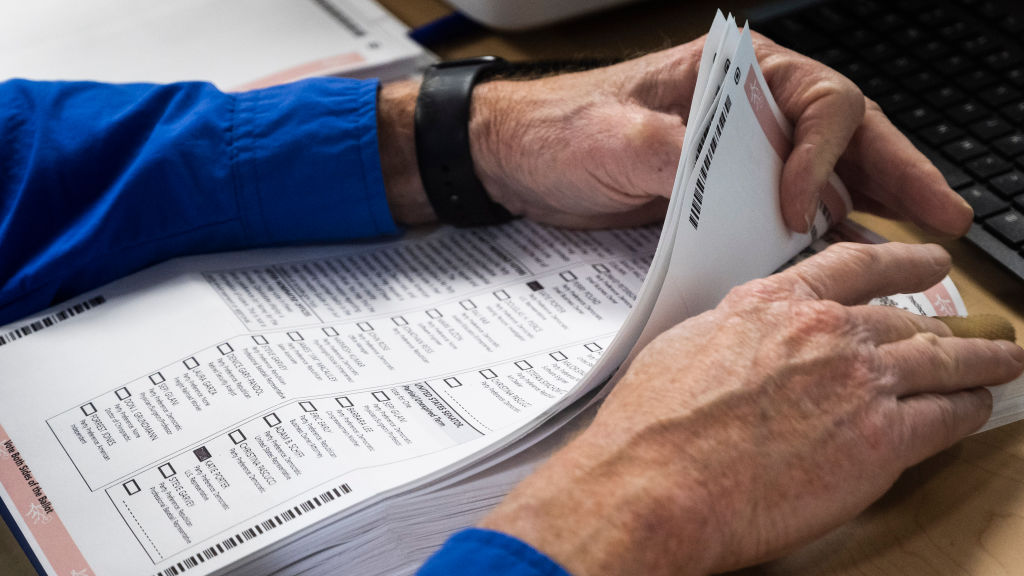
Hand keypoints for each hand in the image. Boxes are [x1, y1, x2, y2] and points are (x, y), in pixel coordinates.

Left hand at [462, 34, 971, 233]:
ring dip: (869, 214)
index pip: (816, 101)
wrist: (515, 160)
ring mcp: (740, 160)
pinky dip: (817, 242)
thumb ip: (670, 152)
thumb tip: (736, 187)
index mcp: (732, 76)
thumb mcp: (608, 135)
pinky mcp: (723, 201)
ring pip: (825, 179)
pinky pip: (785, 218)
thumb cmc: (557, 127)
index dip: (822, 155)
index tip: (800, 206)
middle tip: (943, 215)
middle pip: (844, 138)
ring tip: (916, 254)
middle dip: (896, 174)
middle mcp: (748, 115)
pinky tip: (848, 269)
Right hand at [480, 242, 1023, 575]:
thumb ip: (732, 336)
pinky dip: (971, 408)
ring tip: (1000, 358)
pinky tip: (979, 406)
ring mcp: (858, 380)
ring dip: (978, 359)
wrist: (656, 479)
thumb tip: (741, 346)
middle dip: (937, 325)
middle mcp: (823, 331)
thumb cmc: (654, 427)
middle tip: (958, 330)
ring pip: (942, 359)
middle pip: (904, 318)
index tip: (923, 260)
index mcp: (772, 304)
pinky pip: (948, 415)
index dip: (900, 261)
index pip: (853, 266)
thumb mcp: (684, 349)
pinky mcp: (881, 438)